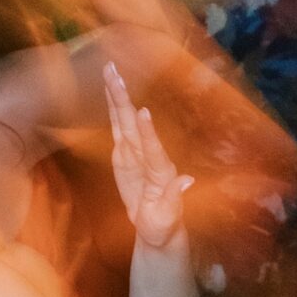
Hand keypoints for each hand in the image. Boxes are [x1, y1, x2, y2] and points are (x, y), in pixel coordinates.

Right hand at [104, 64, 194, 246]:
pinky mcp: (124, 153)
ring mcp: (135, 151)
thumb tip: (188, 180)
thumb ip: (175, 196)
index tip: (143, 112)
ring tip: (110, 71)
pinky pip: (117, 127)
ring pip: (123, 119)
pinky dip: (113, 109)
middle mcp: (148, 154)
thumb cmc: (164, 223)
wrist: (157, 225)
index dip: (148, 131)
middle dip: (122, 97)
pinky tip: (109, 91)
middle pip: (132, 122)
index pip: (152, 148)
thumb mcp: (169, 215)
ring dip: (116, 95)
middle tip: (114, 72)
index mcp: (160, 170)